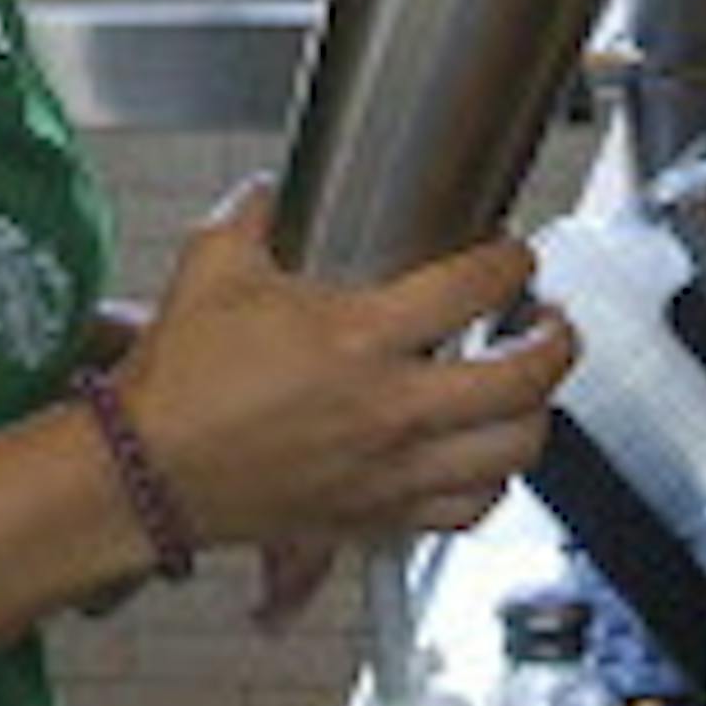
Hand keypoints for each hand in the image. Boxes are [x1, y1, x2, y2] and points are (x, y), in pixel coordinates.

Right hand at [118, 183, 576, 564]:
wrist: (147, 472)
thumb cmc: (177, 381)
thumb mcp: (211, 265)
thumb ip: (252, 214)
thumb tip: (268, 190)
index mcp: (359, 335)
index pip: (477, 285)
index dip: (512, 259)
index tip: (513, 253)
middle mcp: (392, 408)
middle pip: (525, 377)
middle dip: (557, 339)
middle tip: (550, 320)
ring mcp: (392, 469)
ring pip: (514, 450)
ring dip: (537, 414)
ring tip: (530, 390)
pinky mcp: (378, 516)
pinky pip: (470, 509)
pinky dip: (493, 483)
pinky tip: (485, 459)